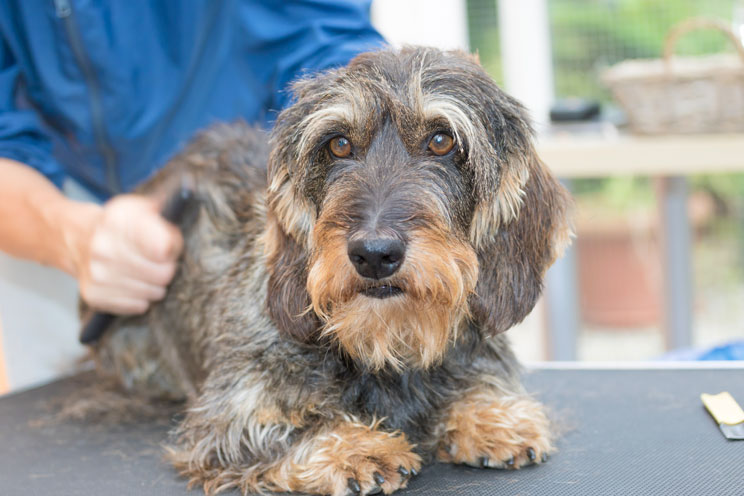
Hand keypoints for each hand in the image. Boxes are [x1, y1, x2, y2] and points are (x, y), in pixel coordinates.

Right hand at [73, 194, 183, 313]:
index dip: (173, 248)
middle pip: (163, 273)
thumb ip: (165, 213)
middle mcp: (103, 247)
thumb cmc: (119, 225)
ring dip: (155, 285)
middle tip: (158, 261)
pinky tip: (132, 283)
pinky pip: (138, 306)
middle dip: (167, 268)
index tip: (167, 245)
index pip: (164, 248)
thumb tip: (185, 204)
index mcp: (118, 221)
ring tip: (145, 272)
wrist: (77, 237)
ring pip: (152, 292)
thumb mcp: (140, 208)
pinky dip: (141, 298)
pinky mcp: (93, 295)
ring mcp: (97, 273)